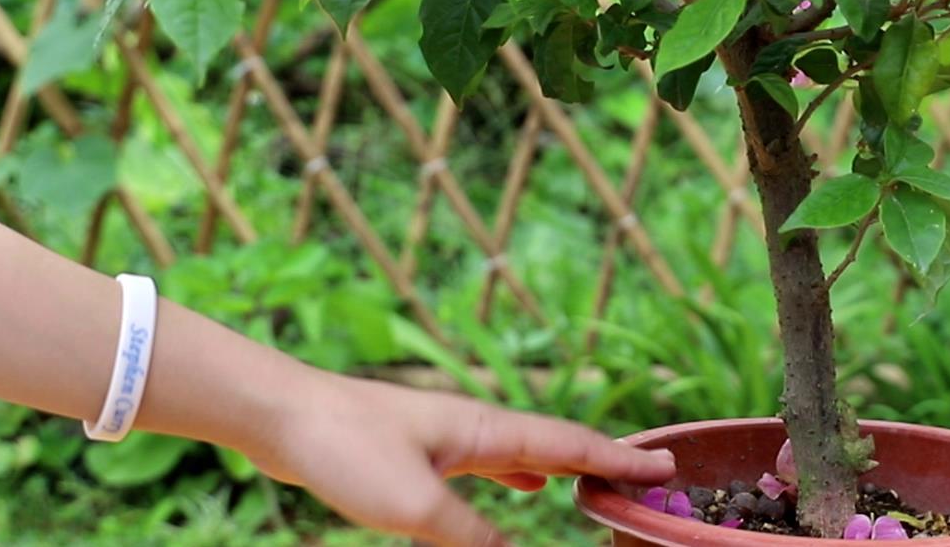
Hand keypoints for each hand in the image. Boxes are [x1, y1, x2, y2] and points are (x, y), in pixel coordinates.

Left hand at [247, 367, 674, 544]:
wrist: (283, 415)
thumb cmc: (346, 449)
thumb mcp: (415, 508)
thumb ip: (473, 537)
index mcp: (486, 431)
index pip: (568, 447)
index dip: (619, 460)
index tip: (666, 466)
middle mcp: (477, 427)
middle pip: (556, 444)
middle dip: (604, 460)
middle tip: (649, 472)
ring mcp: (450, 436)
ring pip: (525, 452)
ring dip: (565, 466)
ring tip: (594, 480)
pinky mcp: (422, 449)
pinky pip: (492, 463)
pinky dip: (521, 475)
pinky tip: (521, 489)